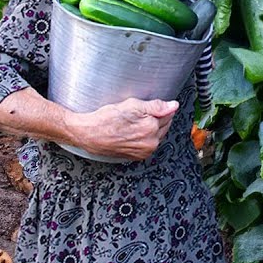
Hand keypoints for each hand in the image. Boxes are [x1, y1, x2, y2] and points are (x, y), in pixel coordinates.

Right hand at [64, 97, 179, 161]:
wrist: (88, 134)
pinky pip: (148, 144)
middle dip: (157, 118)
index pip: (168, 114)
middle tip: (139, 113)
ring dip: (151, 128)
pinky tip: (132, 131)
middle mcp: (149, 143)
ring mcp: (144, 151)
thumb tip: (173, 105)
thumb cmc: (105, 119)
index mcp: (150, 128)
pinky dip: (144, 137)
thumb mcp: (131, 105)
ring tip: (133, 122)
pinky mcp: (137, 156)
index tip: (150, 106)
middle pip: (164, 125)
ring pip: (156, 135)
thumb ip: (156, 106)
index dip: (159, 107)